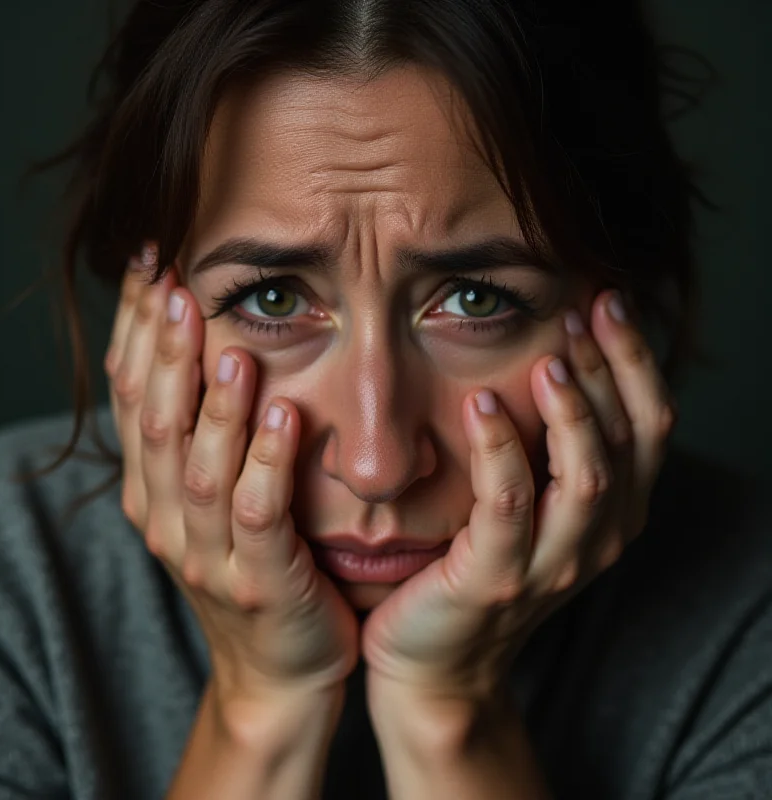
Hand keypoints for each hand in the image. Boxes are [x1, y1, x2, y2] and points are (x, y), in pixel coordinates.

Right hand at [104, 247, 358, 709]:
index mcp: (152, 491)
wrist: (279, 668)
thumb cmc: (256, 567)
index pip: (132, 397)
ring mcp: (208, 554)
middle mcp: (166, 518)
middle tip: (174, 286)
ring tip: (228, 347)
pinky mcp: (261, 582)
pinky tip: (282, 416)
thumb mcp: (213, 500)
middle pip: (155, 424)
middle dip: (164, 353)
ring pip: (199, 470)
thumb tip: (203, 346)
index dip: (135, 331)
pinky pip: (259, 517)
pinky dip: (266, 465)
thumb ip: (204, 434)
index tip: (149, 268)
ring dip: (212, 407)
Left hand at [361, 289, 676, 702]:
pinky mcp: (495, 578)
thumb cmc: (476, 568)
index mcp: (612, 513)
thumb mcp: (530, 507)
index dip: (636, 360)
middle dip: (609, 368)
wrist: (436, 662)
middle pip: (628, 441)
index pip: (650, 426)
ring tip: (548, 356)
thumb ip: (549, 450)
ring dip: (571, 410)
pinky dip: (501, 448)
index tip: (606, 301)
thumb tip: (549, 358)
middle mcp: (597, 539)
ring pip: (586, 475)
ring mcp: (550, 564)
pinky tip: (481, 403)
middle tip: (581, 309)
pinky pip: (508, 503)